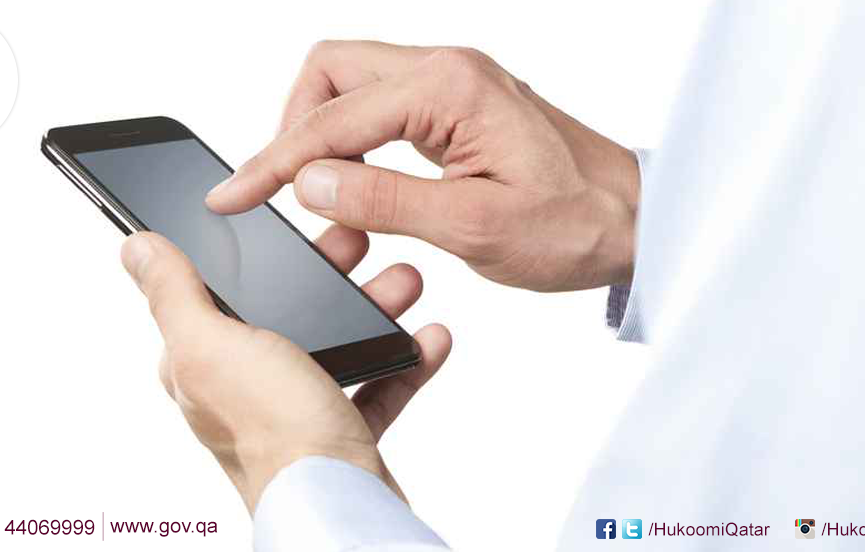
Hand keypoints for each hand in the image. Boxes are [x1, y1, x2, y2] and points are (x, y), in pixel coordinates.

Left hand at [120, 225, 450, 512]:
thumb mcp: (212, 346)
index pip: (220, 291)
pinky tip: (426, 338)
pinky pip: (376, 385)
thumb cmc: (274, 432)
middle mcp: (245, 386)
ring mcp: (295, 409)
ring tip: (404, 283)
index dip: (255, 254)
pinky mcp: (340, 431)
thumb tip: (136, 248)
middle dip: (328, 274)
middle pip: (287, 310)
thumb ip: (175, 293)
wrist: (341, 503)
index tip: (292, 221)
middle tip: (360, 242)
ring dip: (373, 308)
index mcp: (203, 363)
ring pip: (336, 342)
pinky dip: (404, 359)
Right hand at [206, 41, 639, 291]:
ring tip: (311, 195)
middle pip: (330, 72)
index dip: (272, 161)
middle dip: (291, 128)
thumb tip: (308, 181)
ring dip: (320, 134)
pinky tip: (351, 185)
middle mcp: (447, 69)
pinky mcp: (456, 107)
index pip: (332, 118)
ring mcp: (452, 84)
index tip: (232, 196)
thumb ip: (385, 200)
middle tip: (276, 193)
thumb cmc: (576, 224)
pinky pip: (381, 108)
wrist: (633, 221)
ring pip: (351, 86)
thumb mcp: (475, 226)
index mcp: (450, 87)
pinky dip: (352, 142)